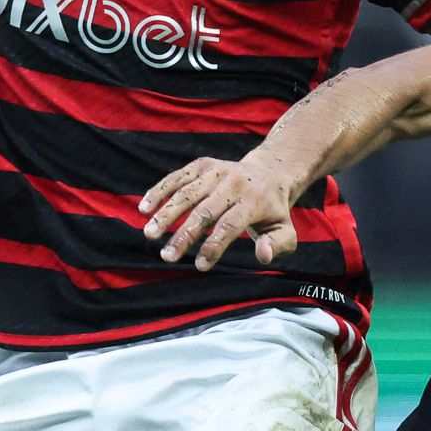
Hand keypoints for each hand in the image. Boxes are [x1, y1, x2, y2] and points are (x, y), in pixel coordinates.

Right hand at [139, 157, 299, 271]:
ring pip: (187, 193)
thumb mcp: (285, 230)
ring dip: (166, 214)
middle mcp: (234, 183)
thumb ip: (278, 245)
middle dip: (184, 235)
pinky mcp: (202, 164)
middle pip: (204, 210)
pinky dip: (159, 191)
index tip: (200, 266)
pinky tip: (144, 208)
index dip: (214, 246)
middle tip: (167, 257)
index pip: (230, 225)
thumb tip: (263, 255)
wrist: (270, 172)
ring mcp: (216, 171)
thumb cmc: (273, 211)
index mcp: (254, 200)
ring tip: (150, 234)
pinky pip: (177, 177)